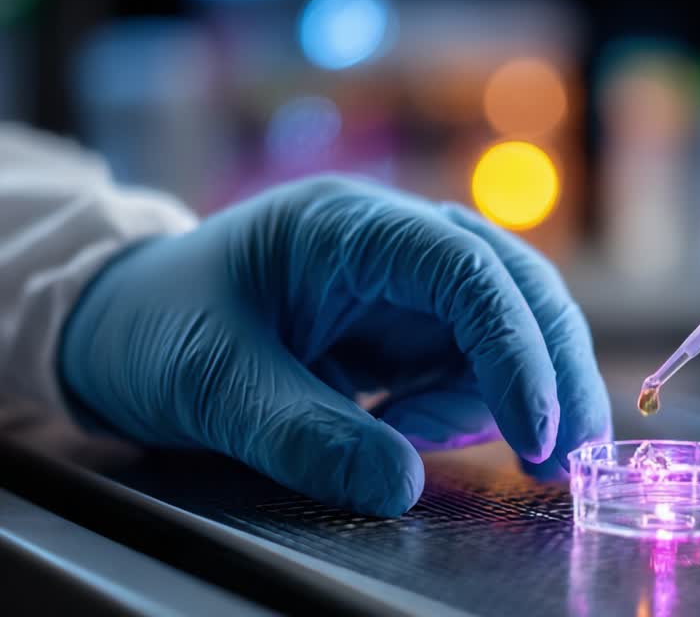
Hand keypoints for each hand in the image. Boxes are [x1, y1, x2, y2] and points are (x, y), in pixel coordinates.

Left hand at [59, 176, 611, 516]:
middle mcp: (398, 245)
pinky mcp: (410, 332)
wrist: (117, 324)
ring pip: (511, 331)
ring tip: (415, 442)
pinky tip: (408, 435)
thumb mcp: (211, 380)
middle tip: (565, 458)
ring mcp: (410, 288)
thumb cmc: (155, 326)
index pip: (466, 268)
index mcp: (350, 226)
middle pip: (518, 287)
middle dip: (554, 370)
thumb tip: (401, 489)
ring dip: (507, 397)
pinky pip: (474, 369)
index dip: (515, 345)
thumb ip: (303, 433)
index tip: (534, 430)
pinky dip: (469, 411)